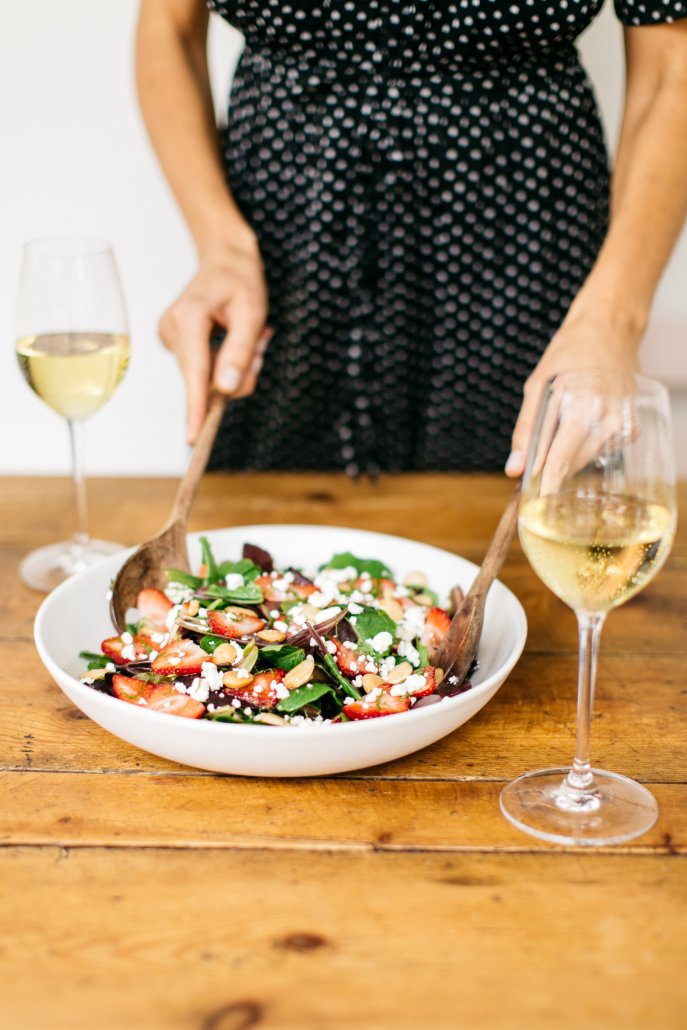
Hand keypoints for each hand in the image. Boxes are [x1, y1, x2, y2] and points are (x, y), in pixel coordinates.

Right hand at [158, 238, 269, 442]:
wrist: (224, 260)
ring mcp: (169, 336)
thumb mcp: (252, 314)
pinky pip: (203, 369)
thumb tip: (226, 390)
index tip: (193, 436)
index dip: (196, 407)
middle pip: (205, 379)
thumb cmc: (240, 281)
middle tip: (259, 342)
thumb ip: (240, 352)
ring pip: (206, 377)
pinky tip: (230, 338)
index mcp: (189, 317)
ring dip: (232, 366)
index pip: (194, 372)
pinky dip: (222, 362)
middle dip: (237, 372)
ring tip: (248, 335)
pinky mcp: (174, 342)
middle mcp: (172, 328)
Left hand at [505, 313, 639, 478]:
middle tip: (538, 451)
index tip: (532, 501)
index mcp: (583, 408)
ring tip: (564, 421)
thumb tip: (514, 470)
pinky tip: (584, 420)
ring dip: (567, 453)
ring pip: (584, 461)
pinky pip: (599, 451)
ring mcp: (623, 426)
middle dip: (550, 467)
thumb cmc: (570, 354)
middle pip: (571, 466)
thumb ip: (526, 432)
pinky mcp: (631, 429)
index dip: (543, 484)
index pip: (560, 463)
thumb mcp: (536, 386)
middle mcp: (608, 421)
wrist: (609, 332)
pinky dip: (585, 443)